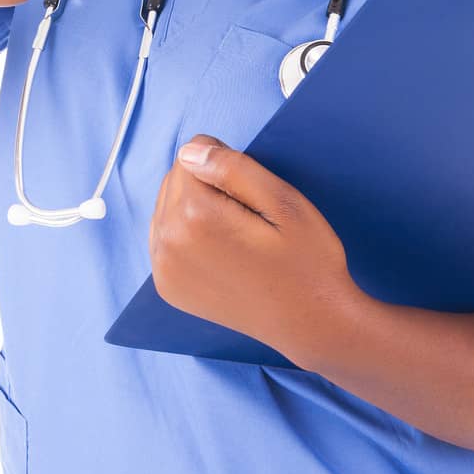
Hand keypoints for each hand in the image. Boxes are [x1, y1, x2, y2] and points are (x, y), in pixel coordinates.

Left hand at [148, 135, 358, 358]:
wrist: (310, 323)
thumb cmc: (306, 261)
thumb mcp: (285, 202)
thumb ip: (233, 168)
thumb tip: (190, 150)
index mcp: (196, 217)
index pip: (191, 154)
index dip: (225, 163)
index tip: (253, 193)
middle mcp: (169, 243)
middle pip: (174, 179)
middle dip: (206, 184)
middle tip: (248, 214)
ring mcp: (164, 269)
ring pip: (166, 206)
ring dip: (194, 207)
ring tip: (235, 233)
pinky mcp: (168, 286)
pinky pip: (165, 237)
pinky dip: (187, 234)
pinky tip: (220, 249)